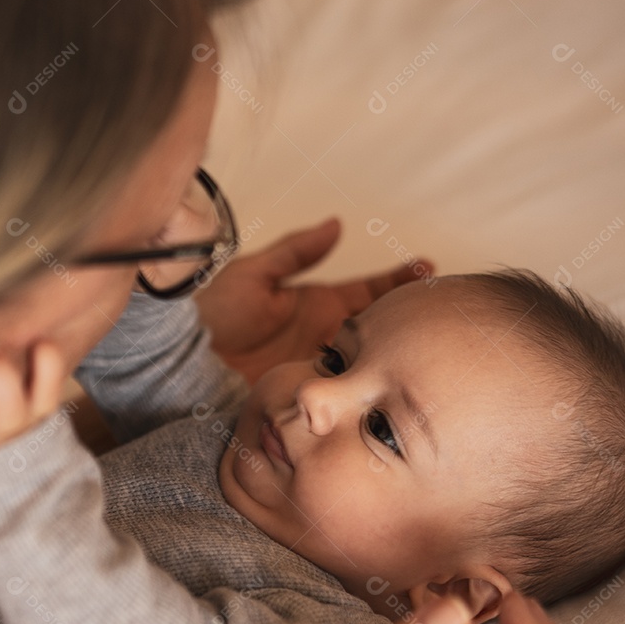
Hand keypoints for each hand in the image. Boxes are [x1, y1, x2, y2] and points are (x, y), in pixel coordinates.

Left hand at [196, 218, 431, 383]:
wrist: (178, 359)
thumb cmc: (209, 313)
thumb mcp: (254, 275)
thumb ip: (296, 253)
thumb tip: (336, 224)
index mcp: (315, 306)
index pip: (367, 292)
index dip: (397, 281)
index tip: (429, 270)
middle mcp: (322, 339)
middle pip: (377, 331)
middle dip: (409, 321)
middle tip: (446, 310)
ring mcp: (316, 371)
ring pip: (365, 365)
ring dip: (393, 357)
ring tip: (432, 346)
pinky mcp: (305, 399)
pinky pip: (340, 397)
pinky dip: (363, 394)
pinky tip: (389, 389)